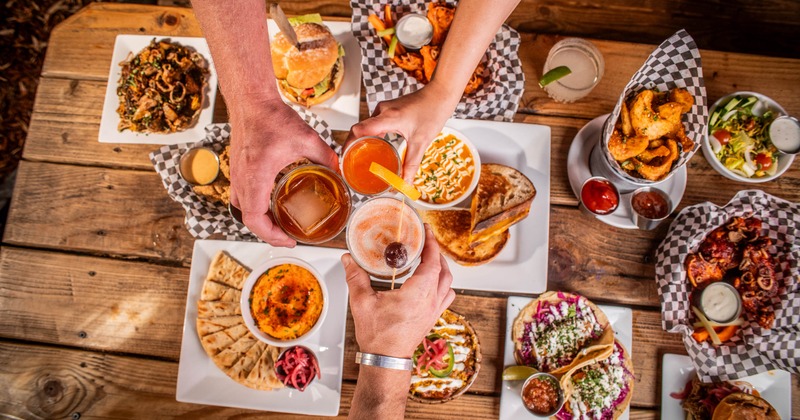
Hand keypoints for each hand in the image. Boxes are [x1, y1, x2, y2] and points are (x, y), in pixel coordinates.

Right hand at [228, 97, 338, 246]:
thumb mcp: (306, 138)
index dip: (270, 235)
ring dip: (260, 221)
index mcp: (256, 175)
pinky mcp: (238, 169)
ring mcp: (237, 174)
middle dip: (268, 233)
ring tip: (279, 225)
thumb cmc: (271, 117)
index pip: (255, 218)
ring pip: (242, 209)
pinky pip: (241, 197)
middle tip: (287, 238)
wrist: (251, 101)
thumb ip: (326, 156)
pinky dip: (254, 207)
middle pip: (248, 219)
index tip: (288, 240)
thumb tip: (340, 170)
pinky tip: (270, 205)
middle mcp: (242, 178)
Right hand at [342, 225, 455, 357]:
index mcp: (418, 293)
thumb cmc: (379, 336)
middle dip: (437, 254)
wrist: (386, 359)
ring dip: (442, 269)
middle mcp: (431, 300)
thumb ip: (355, 277)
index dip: (431, 243)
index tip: (426, 231)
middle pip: (444, 270)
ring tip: (430, 261)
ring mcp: (434, 311)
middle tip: (425, 243)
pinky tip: (430, 284)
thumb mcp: (362, 302)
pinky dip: (442, 285)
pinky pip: (445, 297)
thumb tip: (348, 260)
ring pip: (448, 284)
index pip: (433, 261)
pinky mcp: (432, 318)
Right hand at [348, 83, 455, 182]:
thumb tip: (405, 184)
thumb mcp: (421, 142)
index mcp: (387, 118)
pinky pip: (374, 123)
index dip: (348, 145)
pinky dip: (371, 135)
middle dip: (353, 146)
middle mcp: (382, 111)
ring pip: (366, 126)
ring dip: (362, 140)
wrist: (441, 93)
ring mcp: (385, 109)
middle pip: (359, 129)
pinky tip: (375, 146)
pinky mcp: (389, 109)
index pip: (358, 130)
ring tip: (360, 157)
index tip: (345, 160)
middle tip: (351, 164)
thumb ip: (411, 164)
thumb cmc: (432, 112)